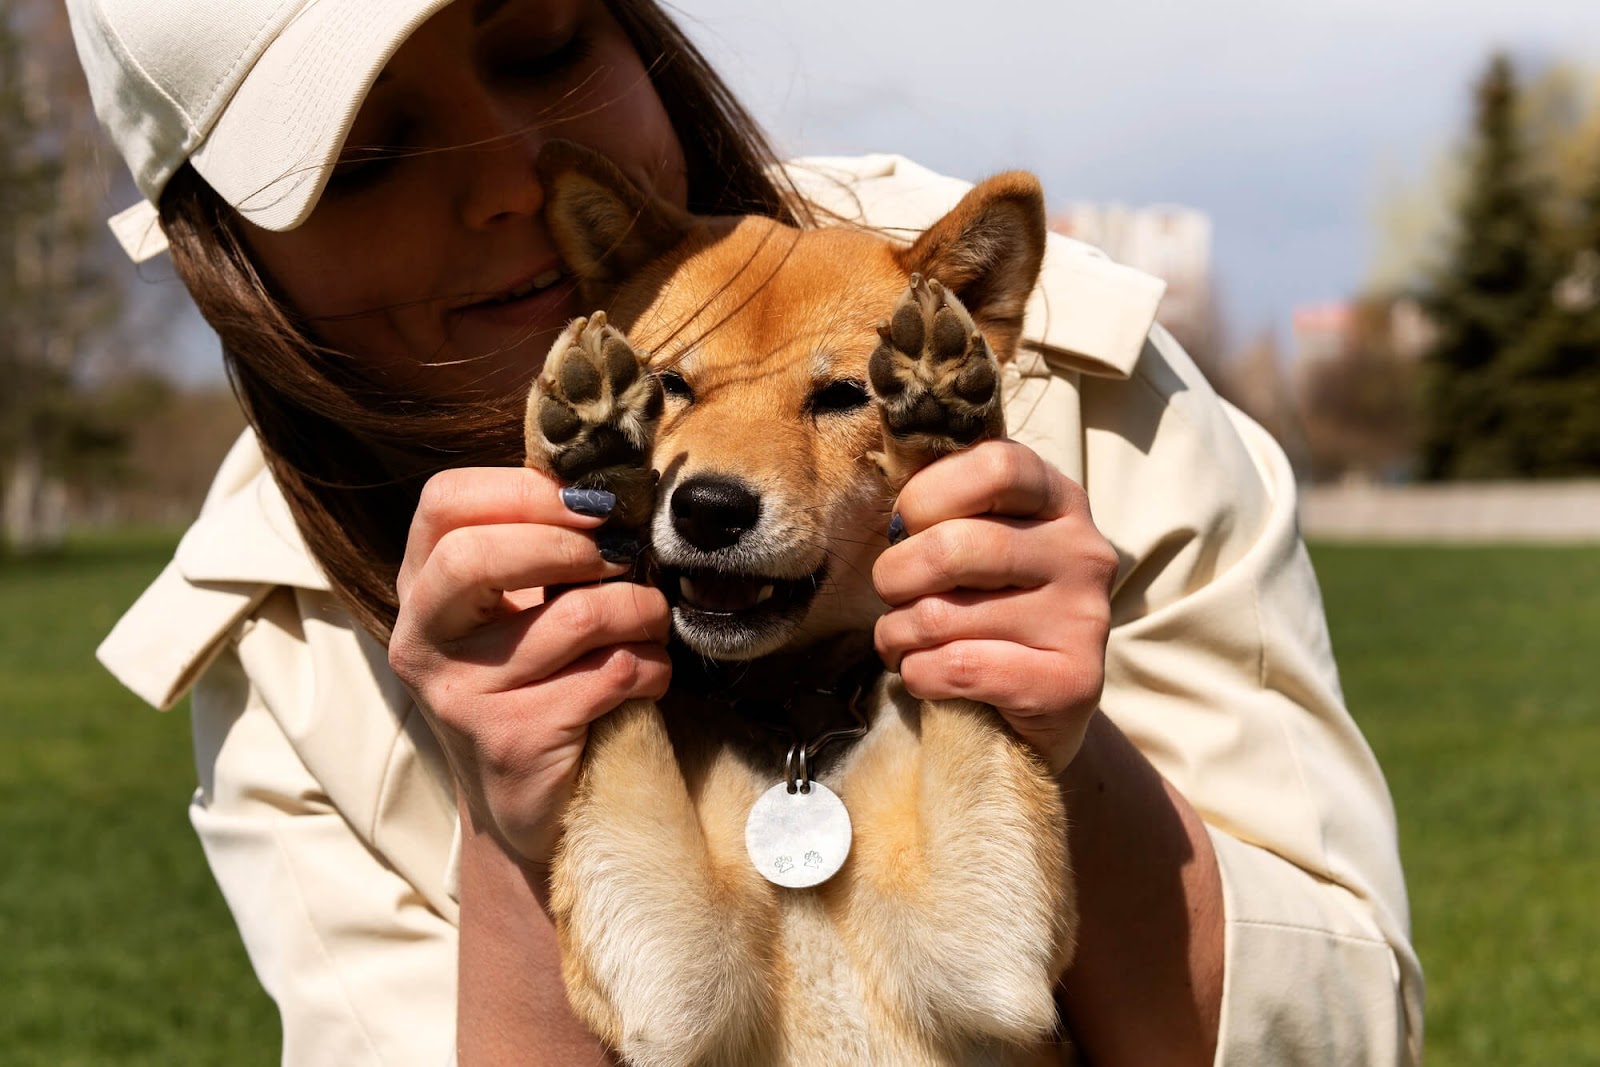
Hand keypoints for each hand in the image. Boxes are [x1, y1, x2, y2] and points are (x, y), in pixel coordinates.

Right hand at [388, 467, 671, 866]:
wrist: (523, 805)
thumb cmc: (533, 683)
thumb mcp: (516, 608)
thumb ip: (538, 545)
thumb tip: (608, 487)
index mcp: (420, 589)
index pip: (443, 504)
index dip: (524, 491)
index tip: (592, 506)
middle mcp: (422, 640)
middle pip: (477, 556)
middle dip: (573, 546)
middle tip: (623, 556)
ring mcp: (460, 696)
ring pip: (574, 617)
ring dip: (639, 611)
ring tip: (651, 620)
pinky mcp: (512, 741)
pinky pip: (609, 675)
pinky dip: (650, 667)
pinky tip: (648, 676)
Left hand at [872, 440, 1117, 770]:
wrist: (1039, 708)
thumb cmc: (987, 606)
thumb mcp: (978, 539)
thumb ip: (947, 504)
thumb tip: (887, 477)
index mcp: (1060, 500)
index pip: (995, 464)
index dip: (928, 492)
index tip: (907, 525)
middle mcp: (1084, 552)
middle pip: (954, 545)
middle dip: (894, 574)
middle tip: (891, 593)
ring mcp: (1083, 619)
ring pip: (940, 615)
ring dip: (897, 633)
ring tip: (901, 640)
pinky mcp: (1071, 682)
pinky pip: (956, 668)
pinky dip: (918, 674)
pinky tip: (925, 673)